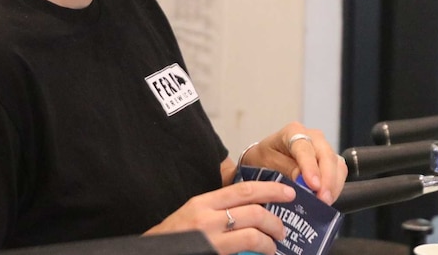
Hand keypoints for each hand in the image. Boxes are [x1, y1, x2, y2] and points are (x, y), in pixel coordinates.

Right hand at [143, 180, 294, 254]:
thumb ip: (216, 209)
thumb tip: (247, 208)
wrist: (149, 254)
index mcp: (203, 202)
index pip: (244, 190)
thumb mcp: (192, 215)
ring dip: (269, 242)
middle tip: (282, 230)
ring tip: (273, 247)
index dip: (270, 189)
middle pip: (253, 212)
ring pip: (253, 236)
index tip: (288, 192)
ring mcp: (210, 239)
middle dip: (275, 221)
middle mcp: (207, 218)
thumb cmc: (172, 238)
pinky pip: (243, 254)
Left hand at [240, 122, 347, 204]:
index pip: (305, 148)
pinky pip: (339, 172)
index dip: (310, 167)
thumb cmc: (264, 158)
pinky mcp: (329, 161)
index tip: (313, 185)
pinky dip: (335, 187)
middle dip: (327, 179)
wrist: (265, 158)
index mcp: (293, 131)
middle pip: (326, 155)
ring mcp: (323, 148)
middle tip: (323, 199)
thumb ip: (285, 169)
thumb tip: (304, 182)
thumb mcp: (268, 162)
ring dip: (333, 185)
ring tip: (325, 202)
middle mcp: (312, 136)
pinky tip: (327, 199)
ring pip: (336, 164)